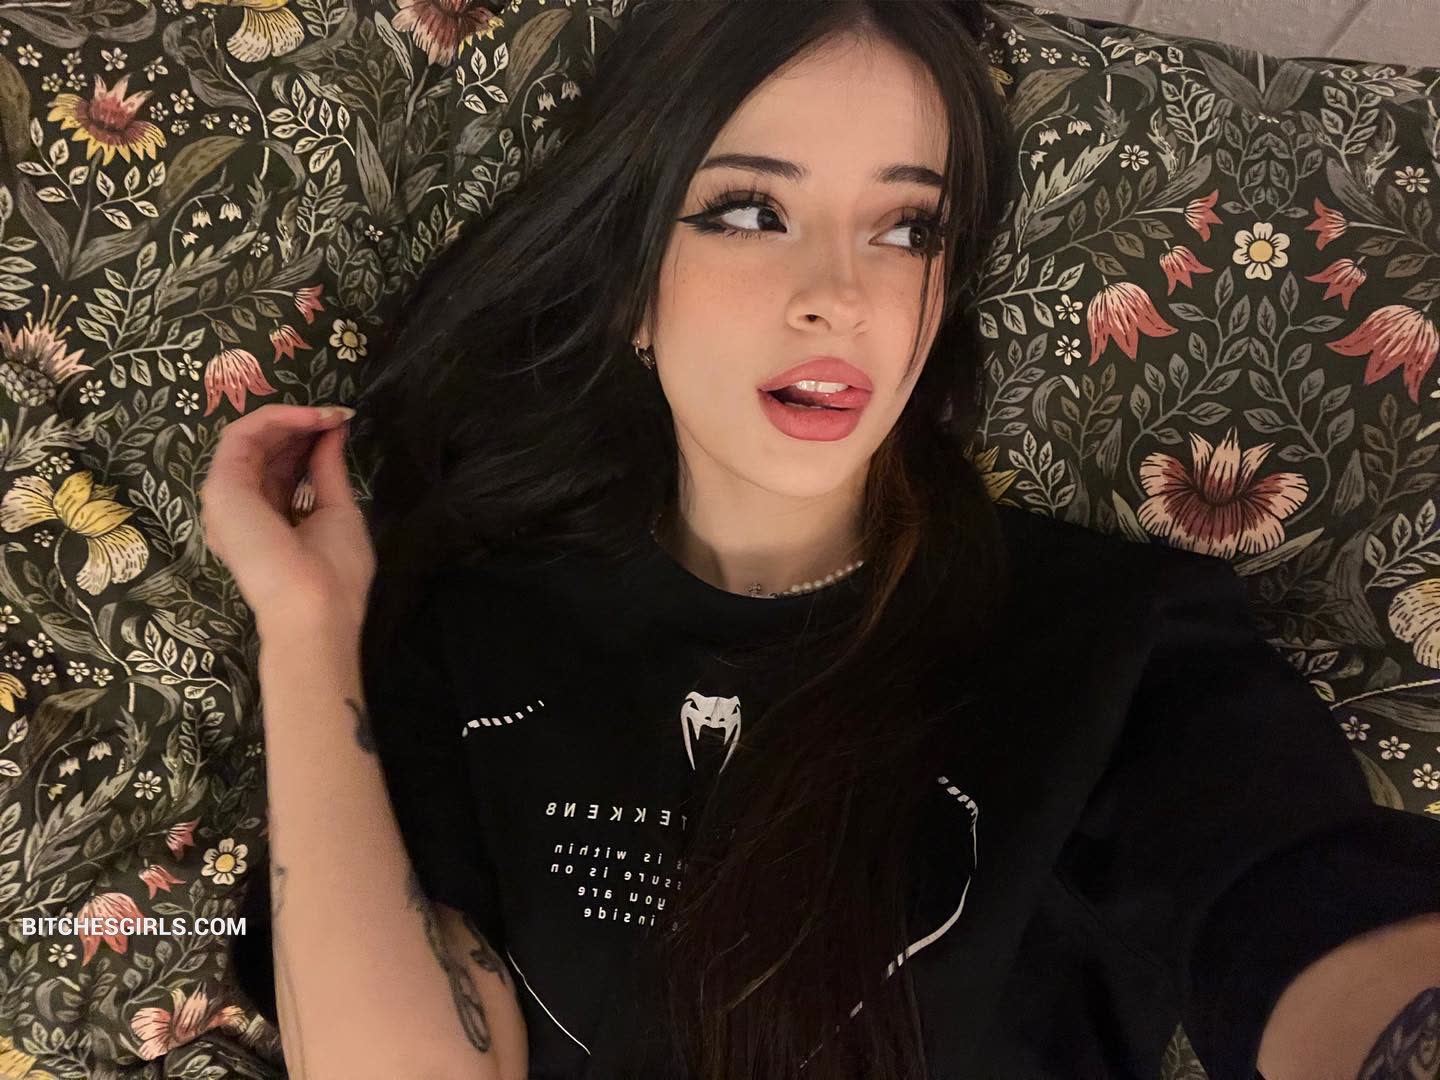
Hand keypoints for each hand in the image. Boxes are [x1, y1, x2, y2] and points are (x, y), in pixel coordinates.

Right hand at [199, 403, 374, 640]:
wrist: (314, 607)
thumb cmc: (333, 573)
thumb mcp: (338, 510)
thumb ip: (328, 469)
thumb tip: (333, 430)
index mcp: (267, 517)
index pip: (280, 466)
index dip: (306, 440)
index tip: (339, 424)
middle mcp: (241, 507)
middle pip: (264, 450)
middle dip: (301, 426)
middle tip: (335, 414)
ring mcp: (226, 497)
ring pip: (251, 438)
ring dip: (291, 418)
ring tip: (327, 414)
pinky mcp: (221, 487)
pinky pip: (242, 435)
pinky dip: (276, 419)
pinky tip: (310, 417)